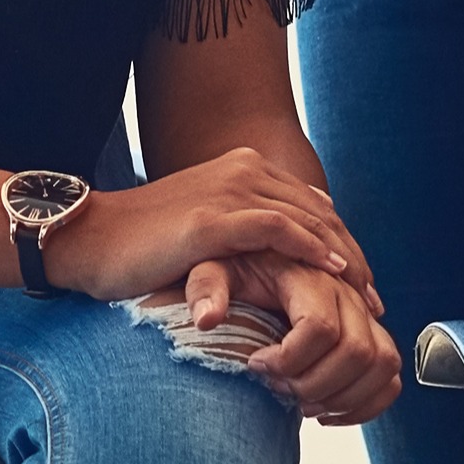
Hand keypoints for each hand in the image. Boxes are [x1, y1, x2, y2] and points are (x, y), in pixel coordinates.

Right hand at [38, 150, 362, 302]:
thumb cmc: (143, 246)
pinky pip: (275, 229)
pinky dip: (308, 249)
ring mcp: (227, 191)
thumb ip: (246, 234)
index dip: (340, 242)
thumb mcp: (206, 232)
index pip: (310, 204)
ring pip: (305, 218)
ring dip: (340, 256)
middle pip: (317, 211)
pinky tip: (329, 271)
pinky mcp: (212, 219)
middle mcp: (241, 171)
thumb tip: (284, 254)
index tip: (362, 281)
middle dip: (349, 253)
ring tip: (362, 290)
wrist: (90, 241)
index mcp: (242, 169)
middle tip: (373, 294)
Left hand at [180, 250, 402, 423]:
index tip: (257, 365)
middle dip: (315, 383)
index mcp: (309, 274)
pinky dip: (365, 404)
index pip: (321, 327)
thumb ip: (206, 287)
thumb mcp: (211, 268)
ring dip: (343, 396)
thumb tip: (207, 319)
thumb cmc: (235, 268)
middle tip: (279, 387)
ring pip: (382, 364)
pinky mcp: (372, 339)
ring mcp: (364, 317)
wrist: (255, 270)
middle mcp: (346, 293)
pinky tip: (326, 410)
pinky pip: (391, 378)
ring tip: (302, 400)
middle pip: (357, 351)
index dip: (289, 359)